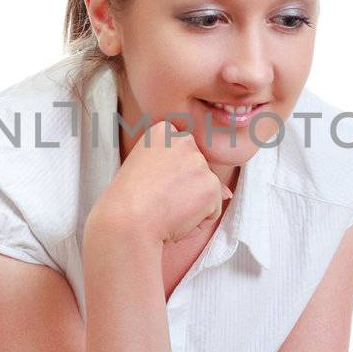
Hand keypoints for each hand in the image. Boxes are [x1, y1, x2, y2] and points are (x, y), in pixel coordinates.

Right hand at [92, 119, 233, 245]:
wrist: (125, 221)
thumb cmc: (127, 202)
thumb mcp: (147, 174)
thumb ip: (181, 171)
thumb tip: (226, 192)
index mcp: (162, 130)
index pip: (179, 155)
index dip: (165, 176)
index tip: (148, 183)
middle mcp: (184, 139)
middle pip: (195, 170)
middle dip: (182, 188)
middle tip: (156, 198)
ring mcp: (199, 162)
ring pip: (205, 190)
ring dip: (190, 205)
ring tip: (164, 208)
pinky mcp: (211, 185)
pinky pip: (213, 210)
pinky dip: (198, 221)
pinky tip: (176, 217)